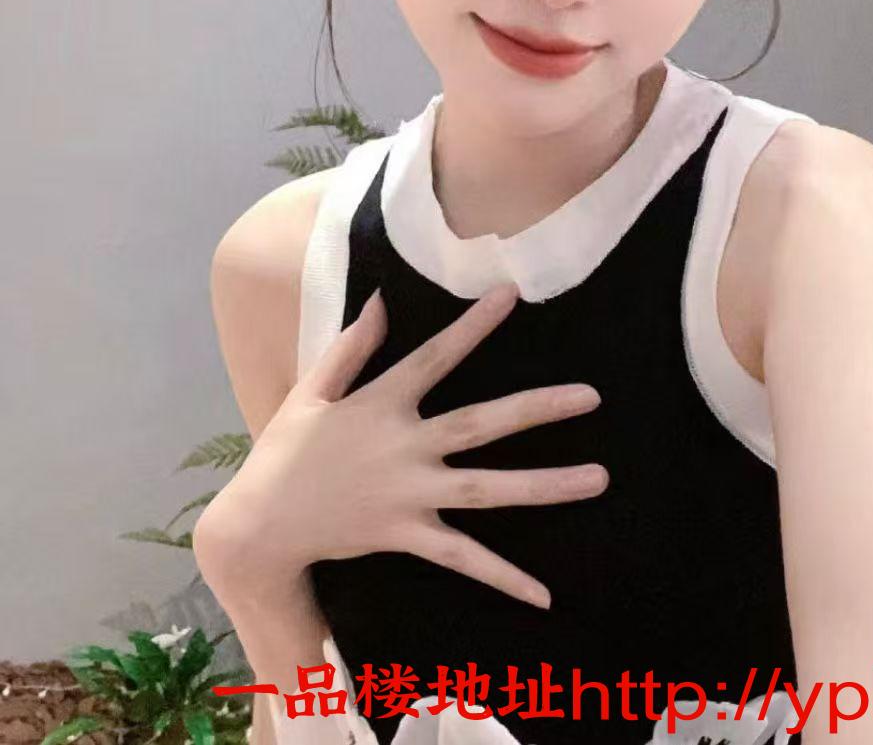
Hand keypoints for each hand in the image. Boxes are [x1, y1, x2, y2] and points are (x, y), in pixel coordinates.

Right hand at [194, 282, 607, 609]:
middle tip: (592, 396)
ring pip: (488, 489)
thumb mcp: (311, 390)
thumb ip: (351, 346)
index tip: (510, 294)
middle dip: (539, 408)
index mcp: (383, 405)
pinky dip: (504, 576)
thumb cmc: (286, 452)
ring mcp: (409, 494)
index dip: (472, 325)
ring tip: (599, 478)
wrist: (258, 526)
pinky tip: (543, 593)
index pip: (436, 357)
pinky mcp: (406, 535)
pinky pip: (463, 558)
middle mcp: (405, 448)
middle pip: (483, 423)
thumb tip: (382, 299)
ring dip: (546, 484)